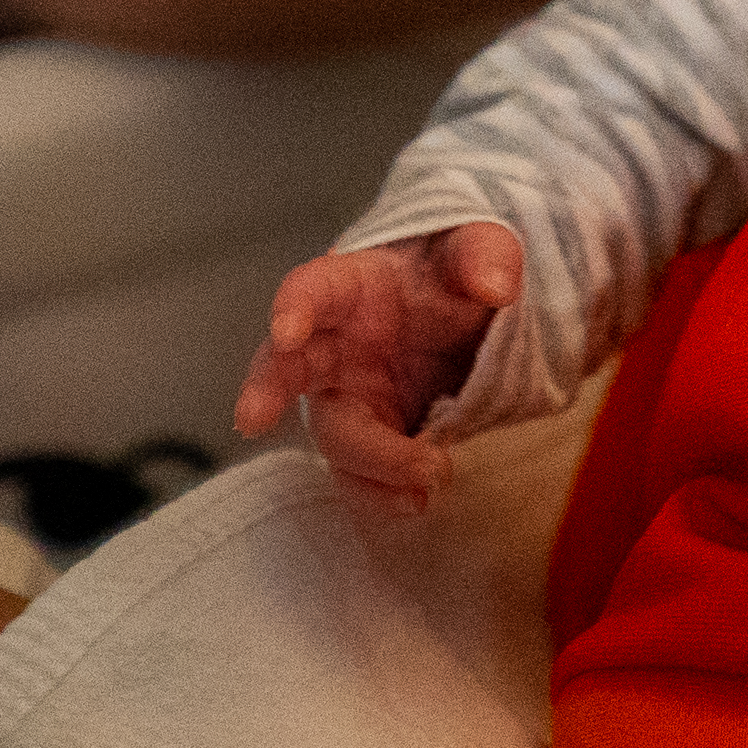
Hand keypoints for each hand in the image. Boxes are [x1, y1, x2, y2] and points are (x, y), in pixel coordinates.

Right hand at [233, 223, 522, 512]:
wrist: (470, 317)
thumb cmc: (454, 272)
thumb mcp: (478, 247)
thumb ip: (485, 256)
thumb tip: (496, 284)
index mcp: (352, 287)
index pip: (311, 289)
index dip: (292, 308)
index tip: (286, 330)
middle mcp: (336, 347)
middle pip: (287, 370)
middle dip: (266, 391)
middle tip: (252, 418)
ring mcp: (352, 397)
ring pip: (336, 437)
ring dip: (369, 465)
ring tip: (423, 484)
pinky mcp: (375, 439)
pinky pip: (364, 475)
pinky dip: (384, 494)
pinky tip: (419, 501)